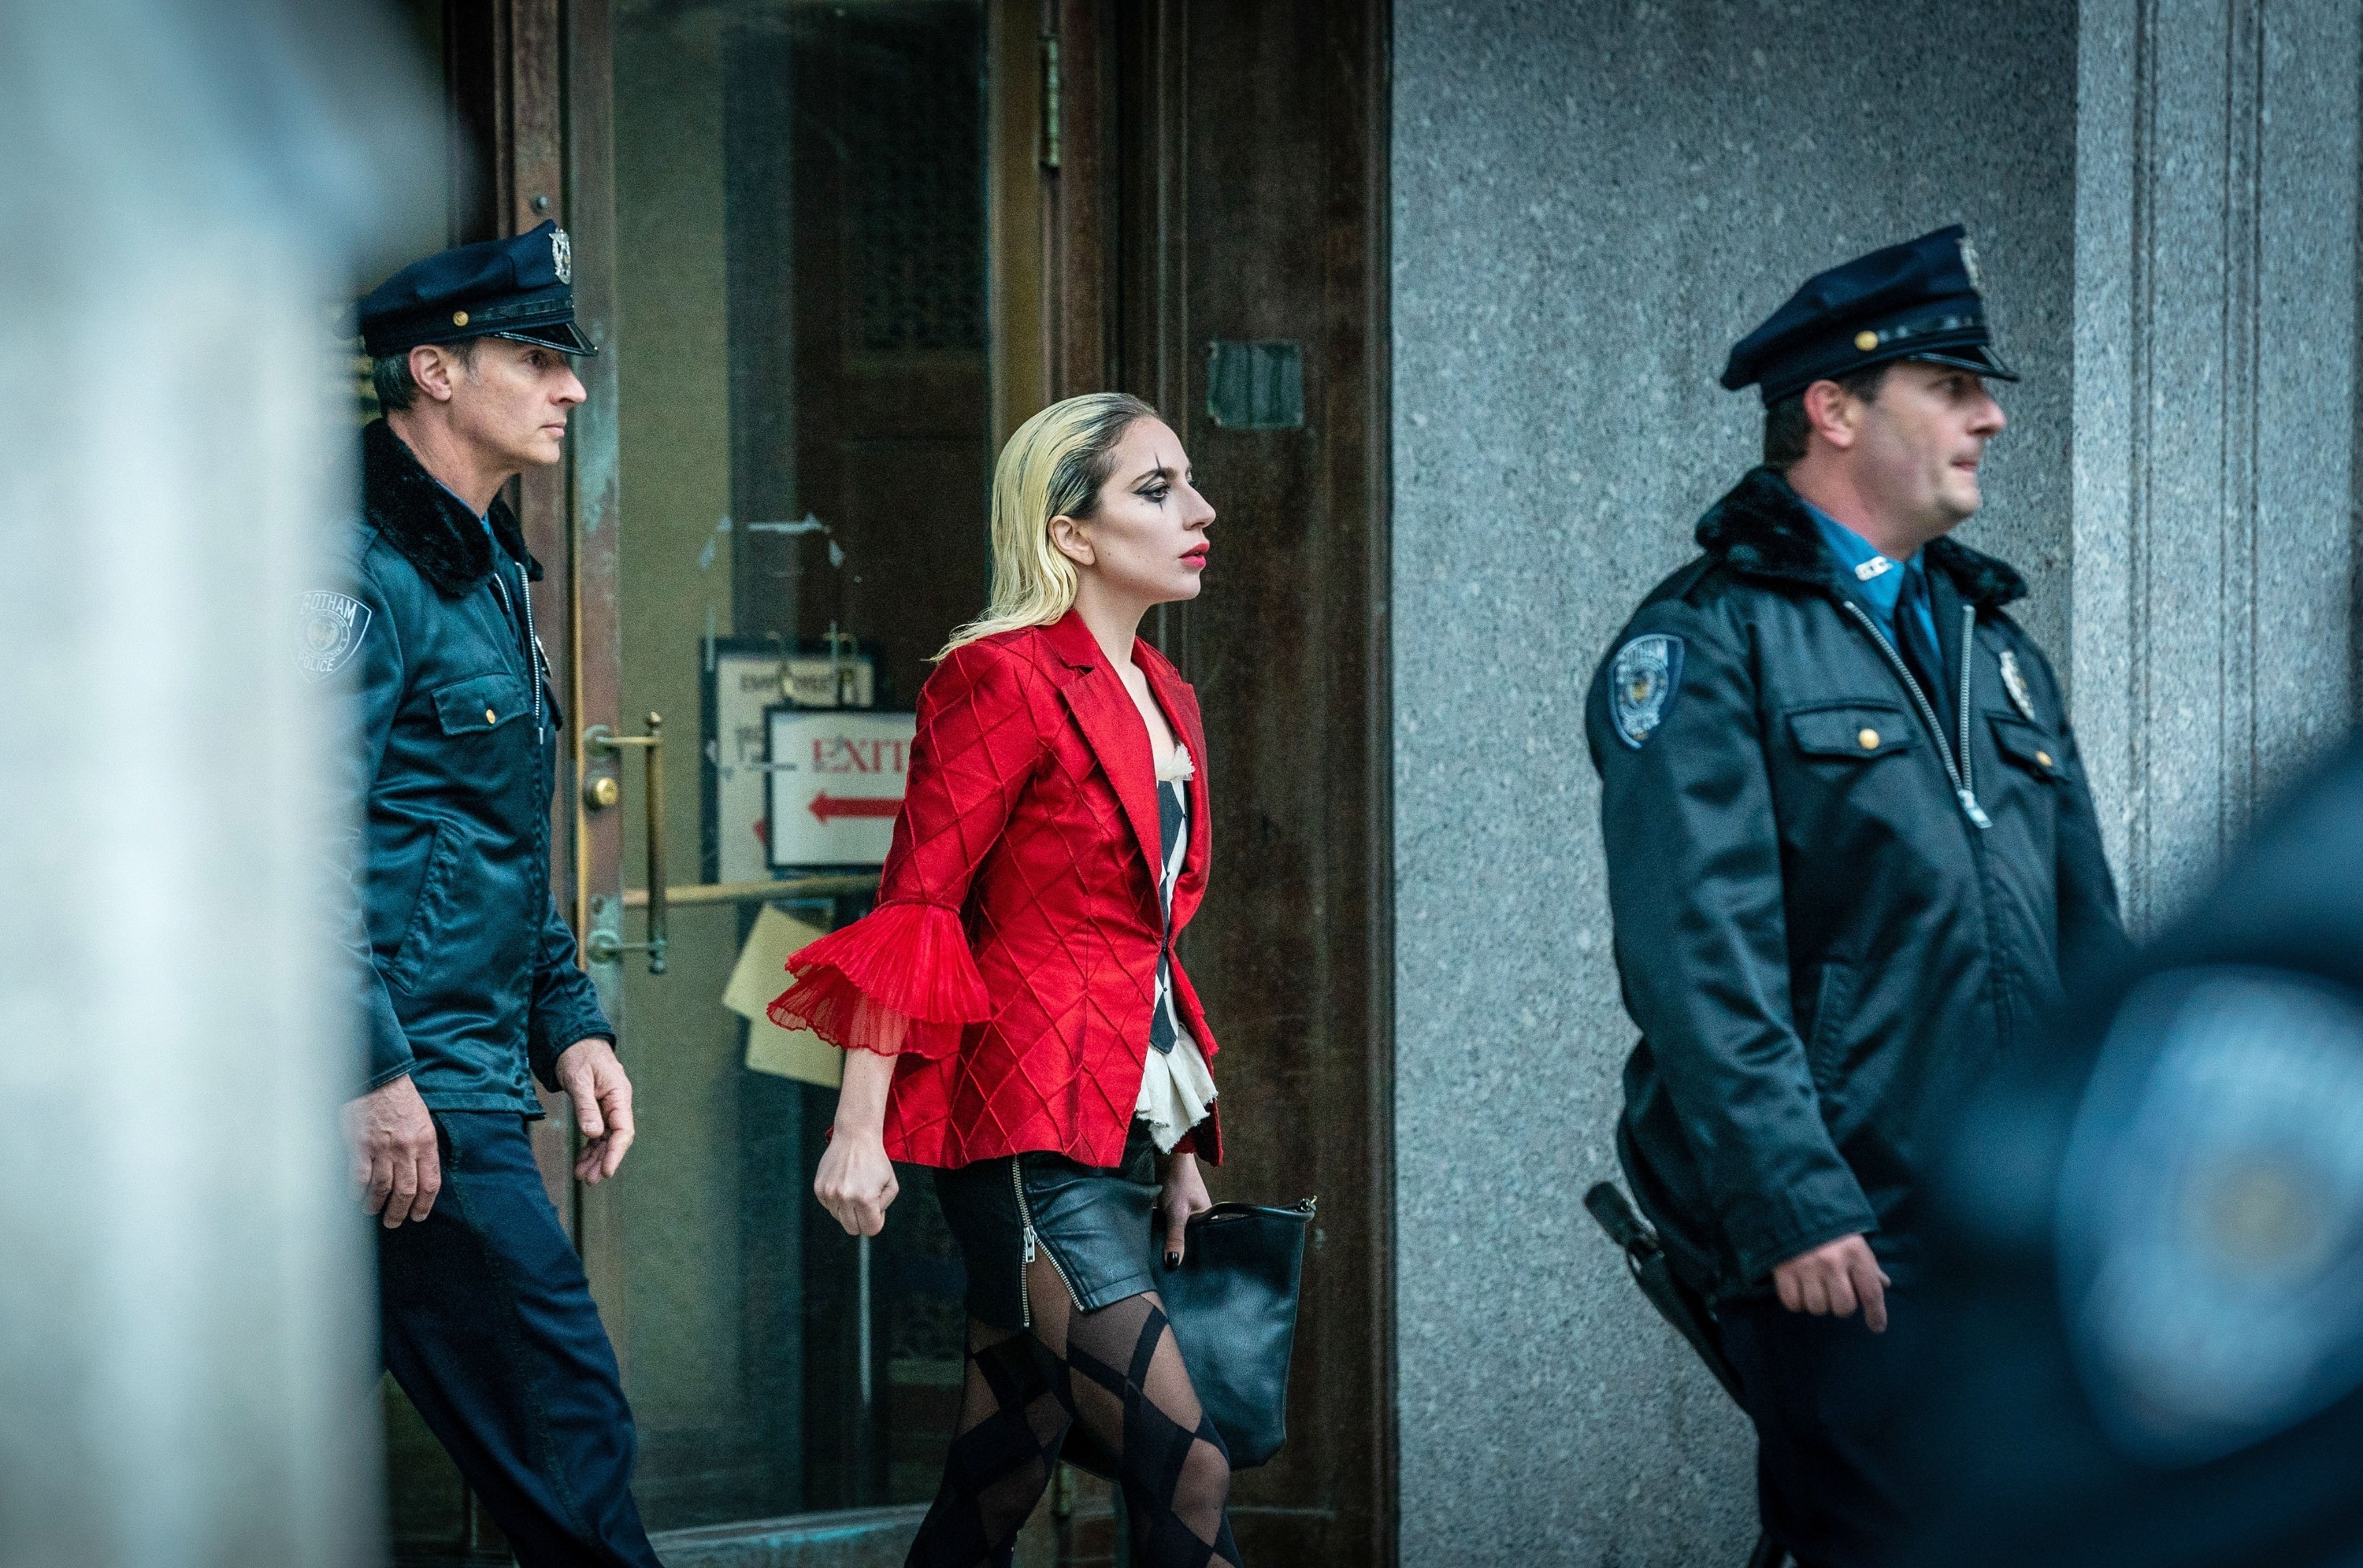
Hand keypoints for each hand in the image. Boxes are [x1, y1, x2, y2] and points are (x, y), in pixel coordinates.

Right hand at [341, 1073, 440, 1227]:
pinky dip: (357, 1191)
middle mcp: (406, 1148)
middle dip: (400, 1212)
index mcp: (426, 1142)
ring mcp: (382, 1148)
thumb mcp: (423, 1121)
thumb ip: (422, 1147)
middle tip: (394, 1222)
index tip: (418, 1216)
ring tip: (373, 1211)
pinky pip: (359, 1177)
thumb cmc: (401, 1100)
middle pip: (406, 1191)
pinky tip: (356, 1197)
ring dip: (377, 1204)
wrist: (378, 1078)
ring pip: (382, 1188)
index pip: (430, 1183)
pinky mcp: (359, 1145)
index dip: (424, 1204)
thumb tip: (420, 1175)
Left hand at [556, 1038, 635, 1183]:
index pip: (623, 1130)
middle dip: (603, 1160)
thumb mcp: (579, 1079)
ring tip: (582, 1175)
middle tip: (589, 1180)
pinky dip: (590, 1147)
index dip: (616, 1152)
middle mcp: (617, 1103)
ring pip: (606, 1138)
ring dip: (595, 1157)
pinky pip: (597, 1132)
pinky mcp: (598, 1108)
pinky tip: (581, 1160)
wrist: (574, 1040)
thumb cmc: (578, 1055)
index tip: (606, 1171)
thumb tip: (593, 1134)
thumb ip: (586, 1107)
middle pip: (616, 1138)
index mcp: (619, 1095)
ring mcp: (609, 1106)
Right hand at [815, 1046, 899, 1236]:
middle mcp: (845, 1198)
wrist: (855, 1137)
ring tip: (854, 1188)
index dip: (876, 1221)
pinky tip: (844, 1183)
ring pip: (840, 1218)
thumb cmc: (876, 1161)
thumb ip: (883, 1208)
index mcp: (865, 1199)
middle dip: (861, 1220)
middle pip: (853, 1229)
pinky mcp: (819, 1189)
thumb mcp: (891, 1185)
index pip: (870, 1229)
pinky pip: (829, 1207)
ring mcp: (829, 1194)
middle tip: (865, 1202)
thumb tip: (868, 1223)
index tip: (877, 1209)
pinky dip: (837, 1200)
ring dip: (848, 1209)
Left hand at [1158, 1150, 1213, 1267]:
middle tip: (1167, 1270)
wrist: (1166, 1156)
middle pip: (1188, 1241)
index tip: (1183, 1273)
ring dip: (1167, 1242)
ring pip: (1175, 1234)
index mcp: (1208, 1219)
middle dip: (1177, 1251)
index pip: (1204, 1245)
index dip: (1194, 1258)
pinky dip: (1160, 1232)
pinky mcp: (1169, 1210)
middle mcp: (1198, 1218)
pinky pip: (1166, 1227)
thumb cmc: (1178, 1181)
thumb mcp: (1177, 1213)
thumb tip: (1173, 1264)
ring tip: (1159, 1261)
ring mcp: (1183, 1214)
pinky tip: (1152, 1244)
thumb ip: (1175, 1237)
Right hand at [1771, 1233, 1890, 1332]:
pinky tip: (1799, 1290)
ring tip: (1816, 1288)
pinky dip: (1797, 1302)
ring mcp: (1806, 1267)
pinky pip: (1793, 1303)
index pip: (1871, 1293)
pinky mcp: (1784, 1271)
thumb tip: (1884, 1284)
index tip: (1877, 1327)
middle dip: (1842, 1306)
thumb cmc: (1830, 1230)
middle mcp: (1832, 1262)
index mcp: (1855, 1253)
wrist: (1792, 1206)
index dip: (1876, 1314)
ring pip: (1818, 1308)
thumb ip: (1869, 1266)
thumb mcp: (1855, 1243)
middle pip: (1844, 1307)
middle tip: (1836, 1294)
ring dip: (1819, 1303)